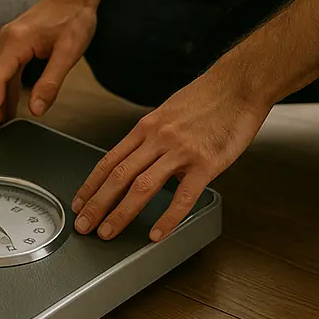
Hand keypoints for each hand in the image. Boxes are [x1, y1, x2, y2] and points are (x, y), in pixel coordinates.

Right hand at [0, 0, 97, 137]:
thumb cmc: (74, 15)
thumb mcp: (69, 51)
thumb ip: (51, 82)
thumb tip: (36, 108)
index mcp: (16, 41)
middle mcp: (7, 40)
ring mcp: (9, 42)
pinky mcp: (16, 44)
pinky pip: (3, 71)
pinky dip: (2, 91)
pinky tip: (7, 106)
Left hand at [71, 73, 272, 241]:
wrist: (239, 84)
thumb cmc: (207, 98)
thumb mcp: (169, 113)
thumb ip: (154, 139)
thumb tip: (144, 162)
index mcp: (146, 127)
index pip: (110, 159)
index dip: (91, 184)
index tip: (80, 202)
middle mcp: (158, 138)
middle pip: (119, 175)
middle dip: (97, 204)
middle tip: (83, 225)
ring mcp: (181, 151)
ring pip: (142, 186)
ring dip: (121, 213)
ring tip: (108, 233)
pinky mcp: (206, 163)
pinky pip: (183, 196)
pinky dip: (167, 218)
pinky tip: (157, 234)